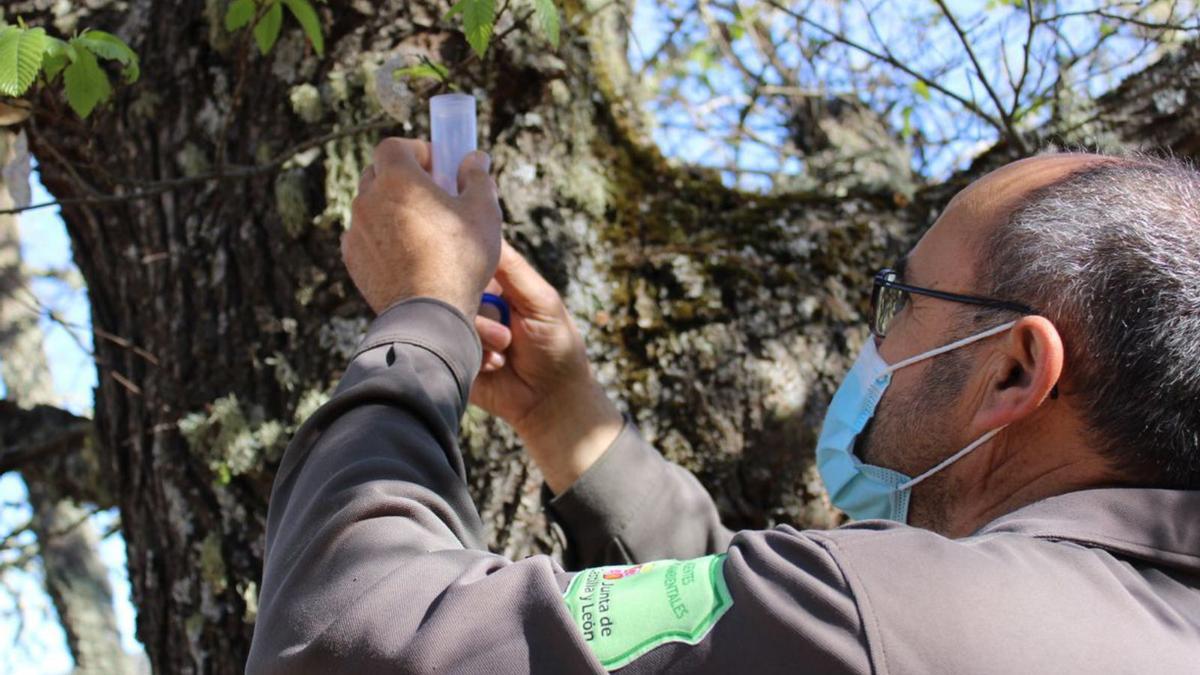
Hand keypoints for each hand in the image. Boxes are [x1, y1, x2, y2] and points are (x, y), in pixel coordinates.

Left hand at [342, 138, 501, 317]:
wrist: (427, 314)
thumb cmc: (459, 260)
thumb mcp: (484, 213)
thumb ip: (478, 179)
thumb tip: (476, 159)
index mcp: (397, 179)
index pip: (394, 146)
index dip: (415, 150)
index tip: (437, 166)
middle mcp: (368, 199)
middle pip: (378, 173)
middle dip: (402, 178)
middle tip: (432, 196)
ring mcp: (356, 231)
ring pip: (371, 207)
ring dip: (392, 210)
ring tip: (422, 230)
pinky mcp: (353, 259)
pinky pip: (365, 237)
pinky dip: (382, 238)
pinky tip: (408, 255)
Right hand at [470, 241, 622, 493]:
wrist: (551, 401)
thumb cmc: (556, 346)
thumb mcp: (541, 300)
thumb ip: (514, 269)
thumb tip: (487, 230)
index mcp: (496, 284)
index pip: (471, 259)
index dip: (471, 263)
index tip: (480, 276)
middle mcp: (474, 303)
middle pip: (455, 287)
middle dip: (481, 310)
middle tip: (508, 331)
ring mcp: (461, 330)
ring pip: (450, 318)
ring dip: (481, 336)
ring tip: (506, 351)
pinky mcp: (453, 356)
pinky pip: (449, 346)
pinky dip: (474, 356)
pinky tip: (495, 367)